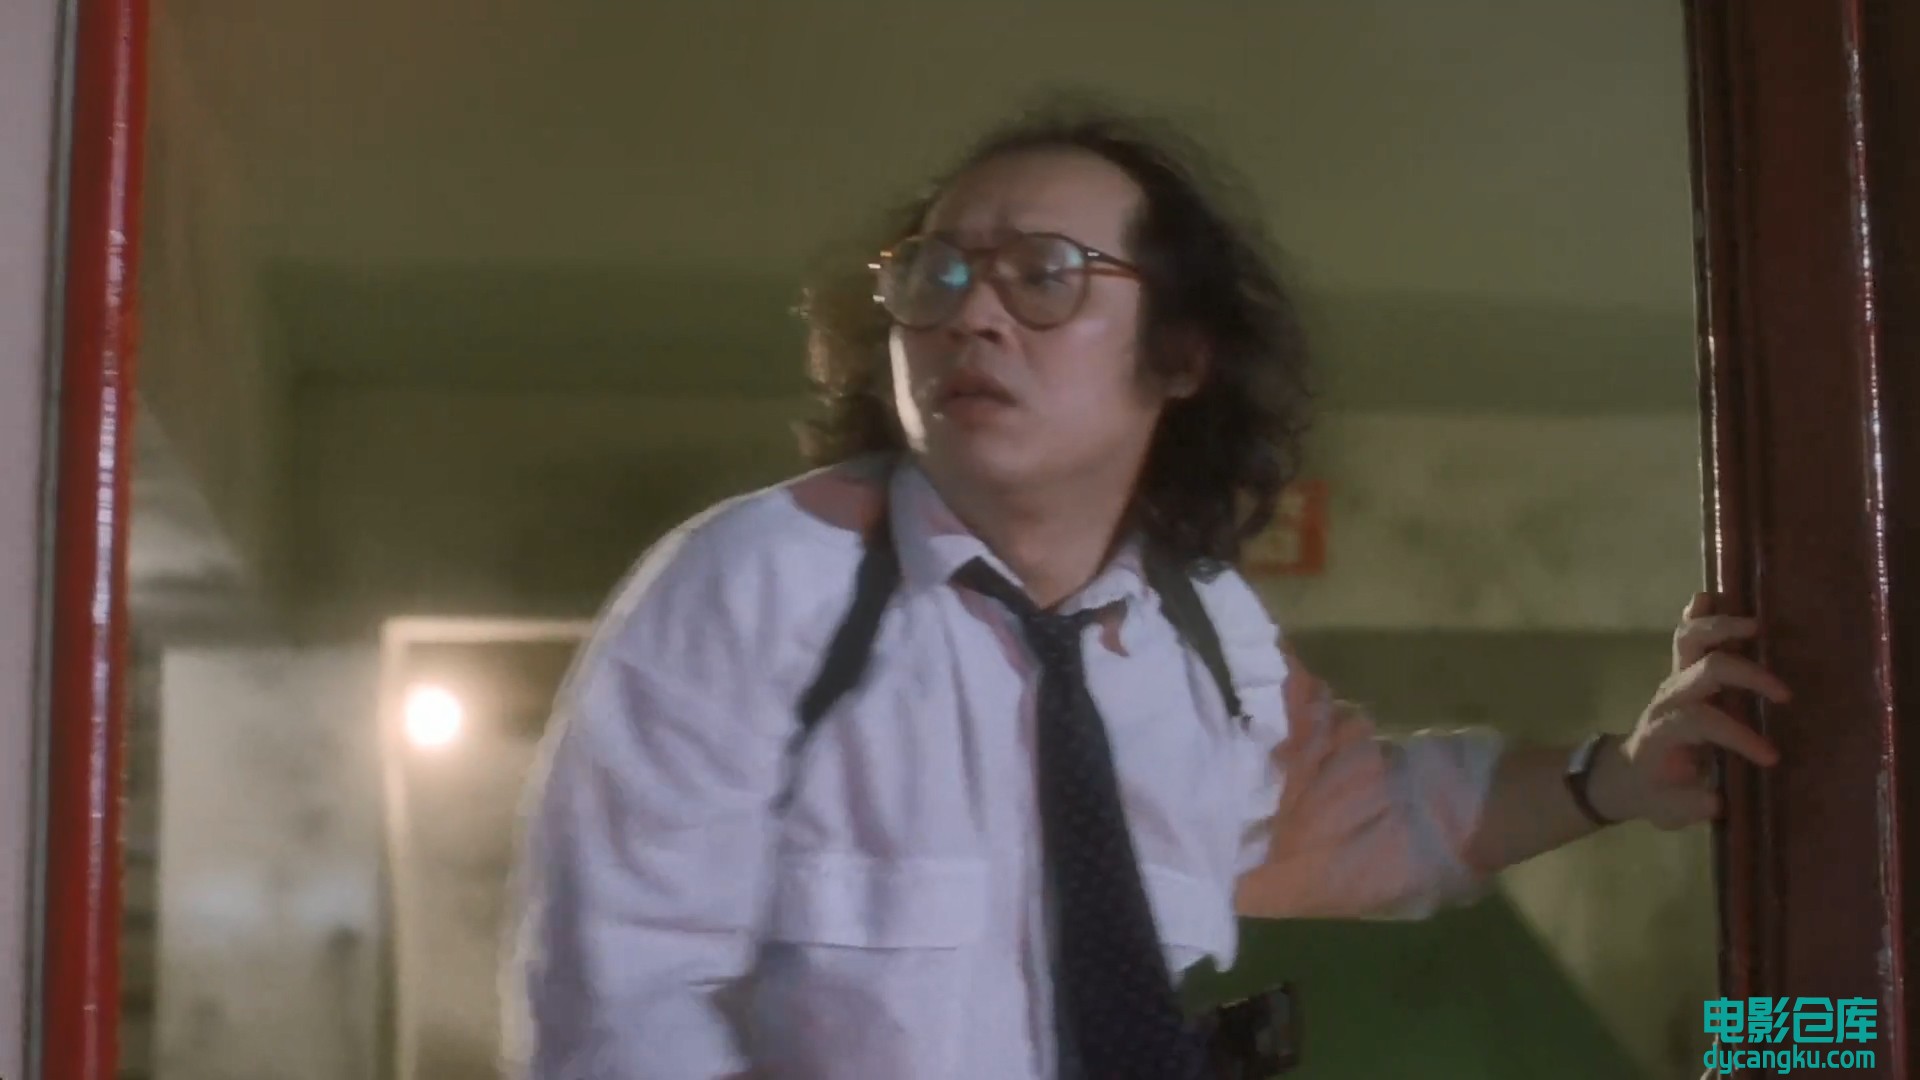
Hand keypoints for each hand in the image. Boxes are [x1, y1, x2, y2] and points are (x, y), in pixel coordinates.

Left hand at [1595, 592, 1787, 828]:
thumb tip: (1717, 798)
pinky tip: (1714, 597)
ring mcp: (1673, 680)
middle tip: (1783, 693)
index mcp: (1665, 731)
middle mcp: (1668, 698)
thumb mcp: (1666, 810)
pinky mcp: (1680, 672)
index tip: (1770, 757)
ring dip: (1724, 628)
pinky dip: (1699, 613)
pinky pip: (1686, 634)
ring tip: (1757, 627)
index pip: (1703, 721)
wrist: (1621, 775)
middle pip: (1705, 669)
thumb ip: (1689, 804)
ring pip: (1691, 639)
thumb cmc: (1650, 793)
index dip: (1737, 735)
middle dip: (1746, 675)